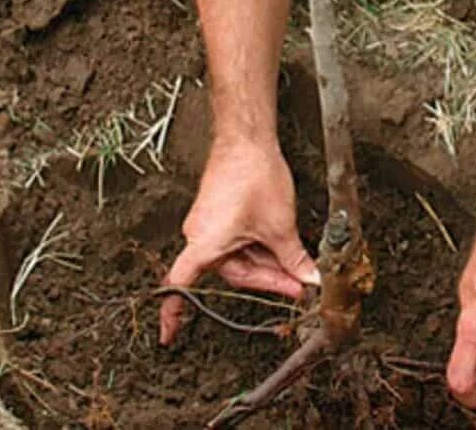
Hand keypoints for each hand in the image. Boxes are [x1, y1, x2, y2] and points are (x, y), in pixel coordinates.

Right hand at [158, 137, 319, 344]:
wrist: (247, 140)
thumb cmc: (253, 176)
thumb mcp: (280, 226)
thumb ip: (293, 258)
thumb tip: (307, 279)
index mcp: (204, 244)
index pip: (181, 286)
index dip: (174, 313)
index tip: (168, 336)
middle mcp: (200, 236)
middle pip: (232, 274)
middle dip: (267, 279)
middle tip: (299, 286)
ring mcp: (209, 224)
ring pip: (239, 257)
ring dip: (267, 262)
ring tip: (298, 263)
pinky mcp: (219, 213)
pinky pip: (238, 241)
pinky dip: (260, 246)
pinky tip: (283, 245)